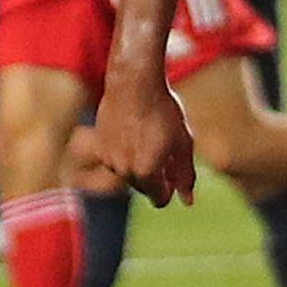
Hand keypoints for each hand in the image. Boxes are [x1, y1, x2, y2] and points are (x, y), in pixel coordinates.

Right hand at [95, 71, 196, 207]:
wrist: (133, 85)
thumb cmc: (164, 112)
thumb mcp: (183, 143)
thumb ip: (185, 175)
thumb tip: (188, 202)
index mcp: (146, 173)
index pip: (159, 199)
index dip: (171, 189)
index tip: (175, 173)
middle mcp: (123, 172)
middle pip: (145, 187)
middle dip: (157, 176)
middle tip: (166, 148)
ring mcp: (108, 160)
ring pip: (129, 174)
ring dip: (141, 164)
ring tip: (151, 136)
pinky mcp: (98, 148)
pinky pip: (117, 160)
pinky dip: (126, 153)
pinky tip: (136, 131)